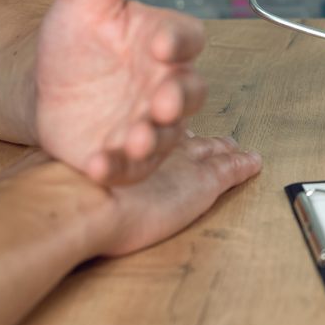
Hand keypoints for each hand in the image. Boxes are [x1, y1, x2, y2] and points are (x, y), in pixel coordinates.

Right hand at [0, 135, 260, 256]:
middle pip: (189, 137)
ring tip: (234, 145)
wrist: (79, 200)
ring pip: (213, 151)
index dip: (167, 124)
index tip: (174, 124)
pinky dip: (243, 166)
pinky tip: (254, 163)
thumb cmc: (70, 185)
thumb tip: (95, 156)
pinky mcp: (205, 183)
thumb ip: (94, 154)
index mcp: (134, 137)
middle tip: (212, 135)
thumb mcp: (81, 160)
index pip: (156, 128)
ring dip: (223, 149)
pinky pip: (232, 171)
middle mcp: (162, 144)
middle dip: (200, 136)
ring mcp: (187, 164)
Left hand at [35, 0, 207, 183]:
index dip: (178, 41)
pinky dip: (118, 168)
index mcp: (163, 42)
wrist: (45, 86)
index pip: (187, 38)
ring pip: (168, 133)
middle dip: (179, 99)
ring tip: (134, 140)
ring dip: (154, 138)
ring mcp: (150, 121)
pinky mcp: (127, 154)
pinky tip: (99, 163)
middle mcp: (165, 84)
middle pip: (191, 91)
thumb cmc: (76, 42)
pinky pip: (133, 167)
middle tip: (163, 102)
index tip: (161, 44)